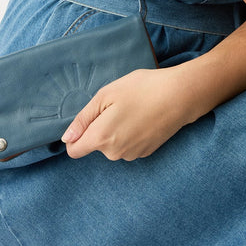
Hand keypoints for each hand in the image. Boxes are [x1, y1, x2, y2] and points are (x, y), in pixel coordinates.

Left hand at [61, 67, 189, 160]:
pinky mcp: (145, 153)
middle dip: (99, 128)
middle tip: (116, 106)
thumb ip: (83, 119)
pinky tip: (143, 117)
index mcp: (101, 138)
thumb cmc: (141, 89)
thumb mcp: (106, 95)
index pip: (74, 150)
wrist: (179, 96)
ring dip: (116, 131)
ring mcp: (131, 155)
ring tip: (132, 109)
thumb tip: (67, 138)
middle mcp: (114, 153)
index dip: (76, 135)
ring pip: (112, 145)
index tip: (89, 118)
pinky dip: (130, 134)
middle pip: (94, 145)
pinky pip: (127, 145)